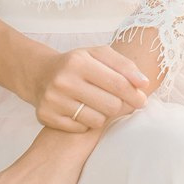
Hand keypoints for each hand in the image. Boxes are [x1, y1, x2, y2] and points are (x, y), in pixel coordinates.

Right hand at [29, 45, 151, 133]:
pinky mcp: (46, 116)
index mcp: (79, 61)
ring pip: (98, 120)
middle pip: (111, 105)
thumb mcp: (99, 55)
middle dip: (120, 105)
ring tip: (97, 104)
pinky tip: (81, 110)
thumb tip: (143, 84)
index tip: (142, 99)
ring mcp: (53, 100)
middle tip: (118, 102)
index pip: (118, 84)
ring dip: (103, 115)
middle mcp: (63, 80)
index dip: (135, 94)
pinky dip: (86, 122)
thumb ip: (124, 66)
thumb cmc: (78, 64)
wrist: (41, 74)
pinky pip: (81, 128)